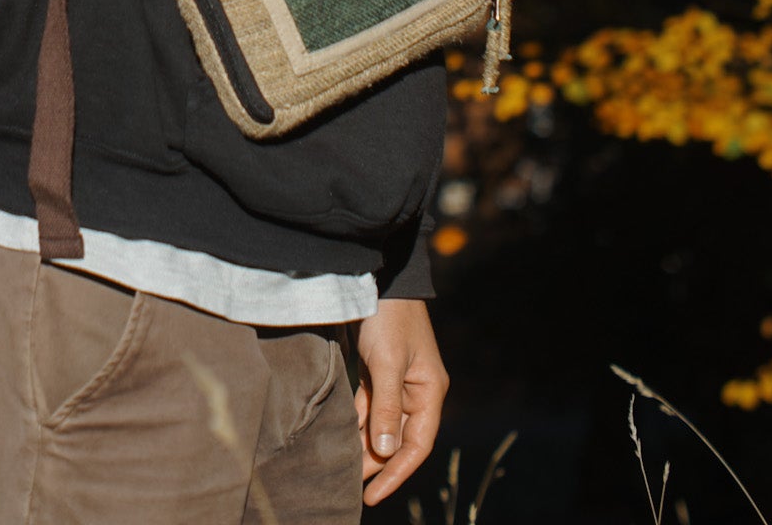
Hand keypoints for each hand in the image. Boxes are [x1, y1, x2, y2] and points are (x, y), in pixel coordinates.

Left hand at [354, 298, 447, 506]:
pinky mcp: (379, 370)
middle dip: (378, 464)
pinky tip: (342, 438)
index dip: (396, 473)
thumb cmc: (389, 317)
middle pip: (399, 439)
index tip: (373, 495)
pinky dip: (357, 422)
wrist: (378, 277)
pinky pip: (370, 406)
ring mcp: (398, 381)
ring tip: (343, 469)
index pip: (416, 446)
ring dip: (365, 445)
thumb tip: (383, 451)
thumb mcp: (388, 363)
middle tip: (352, 488)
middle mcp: (417, 391)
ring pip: (382, 424)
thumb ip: (387, 408)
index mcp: (429, 391)